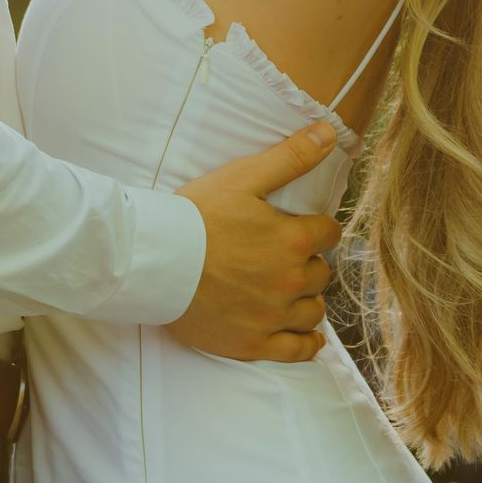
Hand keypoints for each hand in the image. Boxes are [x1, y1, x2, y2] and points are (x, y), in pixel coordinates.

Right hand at [168, 125, 344, 362]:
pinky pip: (297, 350)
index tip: (303, 228)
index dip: (317, 228)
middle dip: (308, 262)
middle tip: (284, 257)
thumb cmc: (194, 216)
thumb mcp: (242, 178)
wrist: (152, 261)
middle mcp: (289, 282)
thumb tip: (329, 133)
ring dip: (307, 298)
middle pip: (320, 273)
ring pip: (313, 310)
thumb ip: (290, 157)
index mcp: (292, 241)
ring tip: (289, 290)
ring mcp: (272, 317)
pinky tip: (307, 334)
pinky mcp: (253, 343)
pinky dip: (307, 342)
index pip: (328, 234)